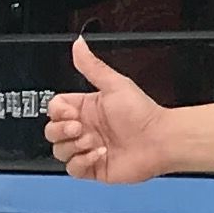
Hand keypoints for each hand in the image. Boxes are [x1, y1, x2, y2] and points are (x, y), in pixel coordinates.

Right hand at [43, 37, 173, 183]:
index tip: (72, 112)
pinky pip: (72, 168)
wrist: (162, 140)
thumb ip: (92, 66)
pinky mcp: (94, 167)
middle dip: (61, 130)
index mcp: (86, 108)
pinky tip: (100, 153)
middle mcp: (85, 128)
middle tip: (80, 127)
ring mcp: (88, 149)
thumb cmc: (144, 113)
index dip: (57, 112)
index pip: (54, 109)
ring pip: (59, 151)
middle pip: (51, 131)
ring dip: (74, 146)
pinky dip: (82, 162)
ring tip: (95, 141)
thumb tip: (79, 44)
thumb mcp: (115, 85)